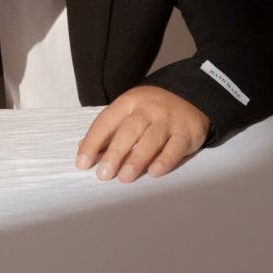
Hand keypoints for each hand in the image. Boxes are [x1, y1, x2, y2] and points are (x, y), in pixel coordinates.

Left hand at [75, 85, 209, 181]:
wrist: (189, 95)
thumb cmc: (151, 109)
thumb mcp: (129, 110)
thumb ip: (108, 129)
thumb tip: (83, 150)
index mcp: (128, 102)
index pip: (106, 121)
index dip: (93, 141)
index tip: (83, 162)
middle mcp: (148, 109)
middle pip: (129, 130)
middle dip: (115, 152)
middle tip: (104, 174)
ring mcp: (168, 120)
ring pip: (151, 139)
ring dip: (137, 159)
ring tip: (125, 178)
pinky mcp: (187, 133)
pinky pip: (175, 147)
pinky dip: (165, 160)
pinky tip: (154, 172)